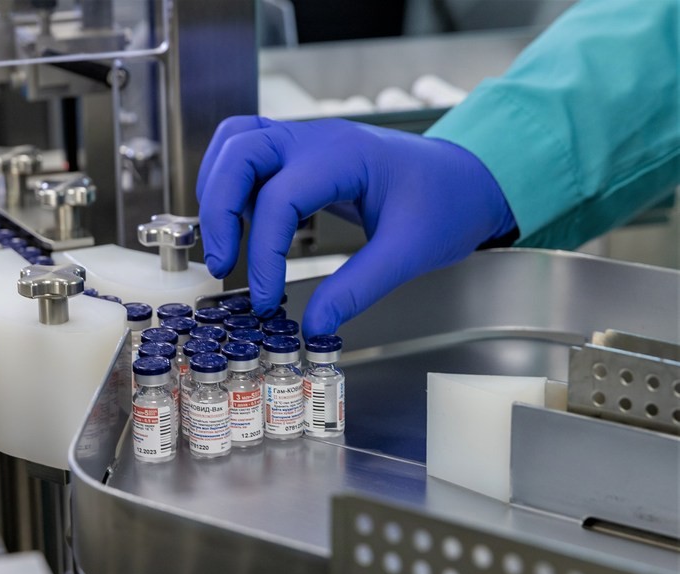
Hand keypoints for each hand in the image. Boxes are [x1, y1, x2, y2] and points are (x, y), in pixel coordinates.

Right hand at [196, 116, 515, 336]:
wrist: (467, 178)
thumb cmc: (446, 203)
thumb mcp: (408, 252)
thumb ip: (357, 288)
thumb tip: (314, 324)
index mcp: (345, 156)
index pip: (278, 198)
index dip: (262, 253)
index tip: (266, 298)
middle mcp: (317, 138)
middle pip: (240, 152)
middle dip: (219, 209)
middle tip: (223, 263)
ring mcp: (306, 139)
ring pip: (236, 142)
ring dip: (217, 189)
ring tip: (224, 242)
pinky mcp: (301, 152)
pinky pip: (247, 150)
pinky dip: (229, 181)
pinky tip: (240, 221)